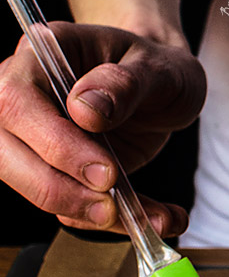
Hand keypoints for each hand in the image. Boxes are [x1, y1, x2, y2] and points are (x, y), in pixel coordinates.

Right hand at [0, 21, 205, 235]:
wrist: (165, 85)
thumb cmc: (158, 67)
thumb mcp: (162, 68)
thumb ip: (126, 83)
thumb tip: (85, 108)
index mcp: (43, 54)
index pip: (17, 101)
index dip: (55, 144)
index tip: (105, 171)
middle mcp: (25, 95)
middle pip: (4, 152)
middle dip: (56, 189)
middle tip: (111, 206)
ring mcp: (33, 137)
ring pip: (29, 186)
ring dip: (86, 214)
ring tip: (151, 219)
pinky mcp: (54, 171)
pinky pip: (67, 206)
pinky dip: (112, 222)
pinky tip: (157, 218)